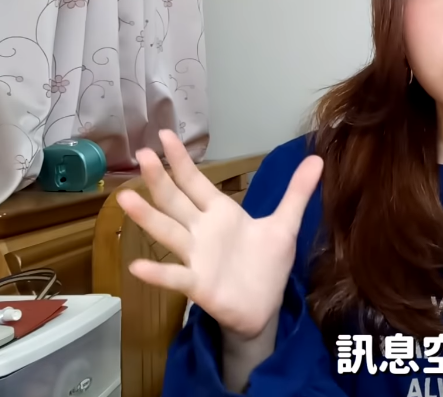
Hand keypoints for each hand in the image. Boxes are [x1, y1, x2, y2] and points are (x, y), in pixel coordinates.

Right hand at [117, 130, 322, 340]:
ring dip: (147, 216)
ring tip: (124, 198)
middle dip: (159, 178)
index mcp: (221, 213)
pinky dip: (157, 272)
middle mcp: (202, 231)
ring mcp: (197, 257)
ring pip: (169, 232)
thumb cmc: (267, 264)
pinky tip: (136, 267)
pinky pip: (175, 277)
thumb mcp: (285, 225)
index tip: (163, 135)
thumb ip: (297, 193)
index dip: (180, 160)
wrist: (265, 306)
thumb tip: (317, 158)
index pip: (196, 181)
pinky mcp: (198, 284)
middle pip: (176, 200)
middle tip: (141, 155)